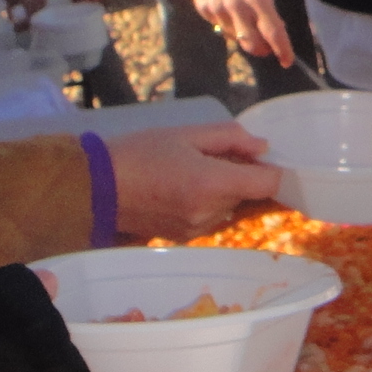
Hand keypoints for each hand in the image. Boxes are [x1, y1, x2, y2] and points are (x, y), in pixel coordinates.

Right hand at [107, 121, 281, 239]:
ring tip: (196, 169)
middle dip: (245, 175)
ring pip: (231, 207)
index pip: (269, 184)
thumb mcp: (185, 134)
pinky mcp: (185, 237)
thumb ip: (230, 138)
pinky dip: (209, 202)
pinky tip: (184, 186)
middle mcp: (211, 213)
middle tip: (220, 154)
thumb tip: (262, 147)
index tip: (264, 157)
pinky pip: (212, 217)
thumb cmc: (139, 153)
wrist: (96, 188)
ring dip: (226, 189)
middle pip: (250, 195)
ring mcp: (198, 229)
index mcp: (213, 184)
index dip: (274, 169)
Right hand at [178, 0, 292, 60]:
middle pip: (252, 43)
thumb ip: (267, 6)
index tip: (287, 60)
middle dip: (263, 49)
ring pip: (235, 37)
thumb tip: (274, 29)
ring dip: (246, 36)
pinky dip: (229, 25)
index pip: (273, 31)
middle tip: (268, 47)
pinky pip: (220, 26)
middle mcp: (236, 6)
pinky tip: (230, 9)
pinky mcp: (203, 8)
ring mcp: (217, 8)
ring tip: (249, 23)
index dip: (282, 50)